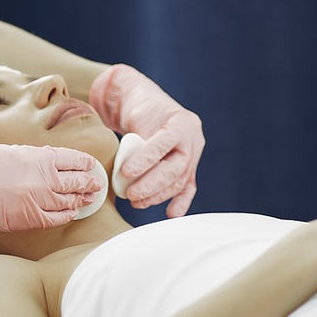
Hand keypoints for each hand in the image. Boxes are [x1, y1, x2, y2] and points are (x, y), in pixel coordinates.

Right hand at [0, 144, 105, 231]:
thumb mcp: (11, 151)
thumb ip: (35, 158)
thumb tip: (54, 164)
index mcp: (36, 157)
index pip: (72, 159)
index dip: (85, 163)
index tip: (91, 165)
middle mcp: (40, 179)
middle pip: (75, 181)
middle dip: (88, 183)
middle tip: (97, 184)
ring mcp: (33, 200)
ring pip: (68, 201)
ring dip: (81, 200)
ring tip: (90, 199)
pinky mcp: (24, 219)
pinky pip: (53, 218)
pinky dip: (65, 215)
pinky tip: (70, 212)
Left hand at [87, 64, 204, 216]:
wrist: (147, 103)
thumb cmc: (138, 107)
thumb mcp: (135, 113)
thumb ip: (135, 138)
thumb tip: (123, 170)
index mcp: (182, 122)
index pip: (164, 144)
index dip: (145, 161)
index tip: (125, 172)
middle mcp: (193, 139)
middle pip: (175, 168)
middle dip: (151, 185)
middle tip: (131, 195)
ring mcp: (193, 155)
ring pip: (179, 181)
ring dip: (157, 195)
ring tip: (136, 202)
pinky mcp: (189, 168)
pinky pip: (187, 187)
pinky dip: (180, 202)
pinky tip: (171, 213)